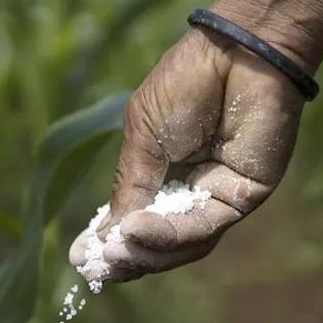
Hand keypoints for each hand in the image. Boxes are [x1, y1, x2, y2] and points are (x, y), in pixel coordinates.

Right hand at [69, 26, 304, 282]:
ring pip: (182, 244)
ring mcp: (218, 197)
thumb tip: (104, 240)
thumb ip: (129, 188)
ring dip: (146, 252)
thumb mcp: (142, 138)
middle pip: (160, 242)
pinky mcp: (242, 198)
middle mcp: (191, 191)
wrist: (235, 54)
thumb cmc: (186, 84)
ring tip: (115, 252)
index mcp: (163, 173)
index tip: (80, 260)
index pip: (137, 221)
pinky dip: (168, 234)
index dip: (110, 242)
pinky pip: (202, 227)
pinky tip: (137, 229)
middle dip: (127, 258)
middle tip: (96, 268)